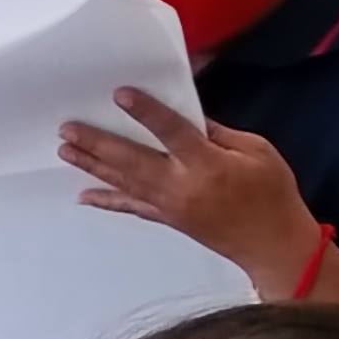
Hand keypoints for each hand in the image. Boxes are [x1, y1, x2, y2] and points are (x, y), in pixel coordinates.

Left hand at [59, 92, 327, 290]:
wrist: (273, 244)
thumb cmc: (272, 193)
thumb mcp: (256, 151)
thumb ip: (219, 134)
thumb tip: (188, 118)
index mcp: (206, 164)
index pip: (170, 132)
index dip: (145, 112)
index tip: (120, 94)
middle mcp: (180, 186)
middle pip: (132, 160)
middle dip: (98, 143)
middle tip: (68, 129)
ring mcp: (170, 207)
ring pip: (124, 183)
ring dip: (93, 166)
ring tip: (66, 151)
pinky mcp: (168, 220)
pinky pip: (132, 208)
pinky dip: (107, 201)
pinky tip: (84, 195)